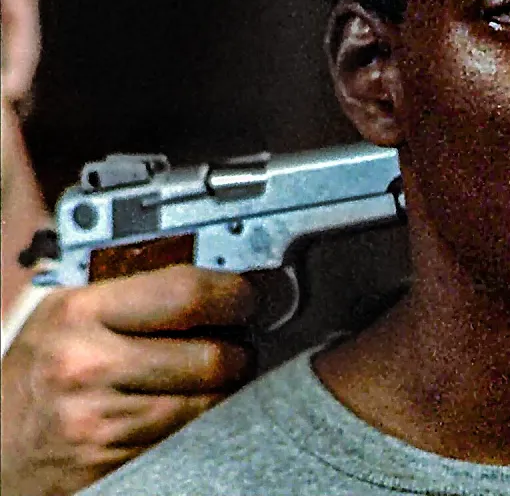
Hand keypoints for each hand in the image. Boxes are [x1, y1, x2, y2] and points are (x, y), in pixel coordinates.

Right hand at [1, 265, 255, 495]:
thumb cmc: (38, 377)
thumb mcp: (67, 318)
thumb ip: (131, 293)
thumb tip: (212, 275)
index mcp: (79, 313)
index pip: (186, 294)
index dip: (233, 294)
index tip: (245, 297)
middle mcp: (88, 365)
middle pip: (212, 355)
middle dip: (238, 349)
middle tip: (237, 344)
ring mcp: (101, 419)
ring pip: (211, 401)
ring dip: (225, 389)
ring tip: (210, 378)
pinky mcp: (115, 460)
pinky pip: (191, 436)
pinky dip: (202, 421)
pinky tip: (186, 409)